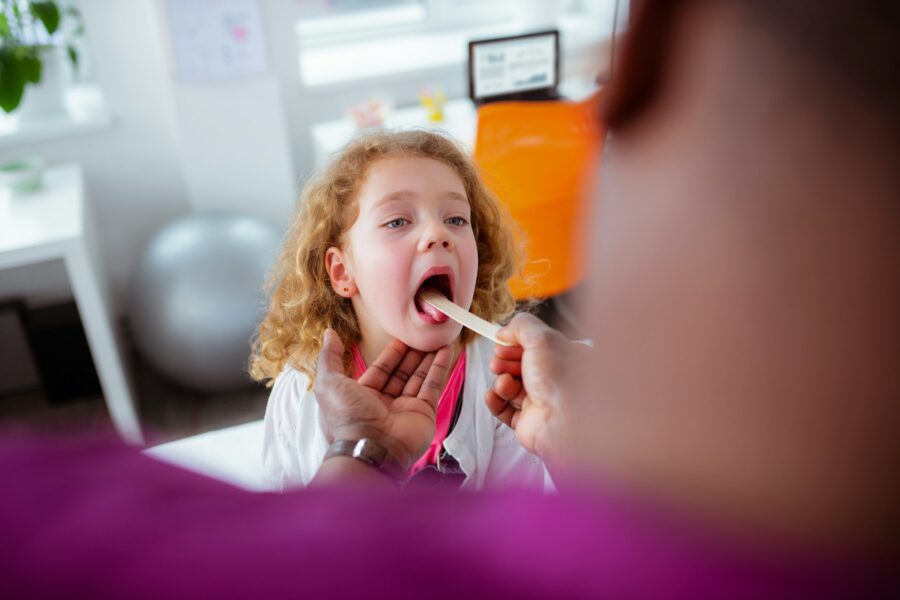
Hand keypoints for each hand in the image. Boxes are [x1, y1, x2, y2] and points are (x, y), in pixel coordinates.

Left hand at [314, 329, 450, 469]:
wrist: (371, 448)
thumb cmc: (348, 418)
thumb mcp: (330, 382)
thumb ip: (330, 357)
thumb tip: (329, 335)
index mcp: (363, 397)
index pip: (381, 370)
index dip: (391, 354)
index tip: (403, 337)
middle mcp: (385, 405)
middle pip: (401, 373)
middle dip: (412, 354)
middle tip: (422, 336)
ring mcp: (406, 409)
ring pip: (419, 378)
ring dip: (428, 358)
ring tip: (437, 339)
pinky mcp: (424, 414)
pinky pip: (433, 386)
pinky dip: (440, 368)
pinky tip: (445, 351)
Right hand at [485, 313, 583, 467]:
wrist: (566, 420)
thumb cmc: (561, 380)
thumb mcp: (542, 338)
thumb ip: (521, 326)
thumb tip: (505, 331)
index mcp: (559, 357)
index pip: (531, 346)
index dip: (514, 343)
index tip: (503, 342)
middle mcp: (550, 379)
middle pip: (517, 365)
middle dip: (503, 361)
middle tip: (499, 362)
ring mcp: (538, 400)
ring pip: (508, 386)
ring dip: (500, 381)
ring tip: (505, 382)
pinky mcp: (526, 420)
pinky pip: (502, 408)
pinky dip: (495, 400)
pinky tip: (494, 395)